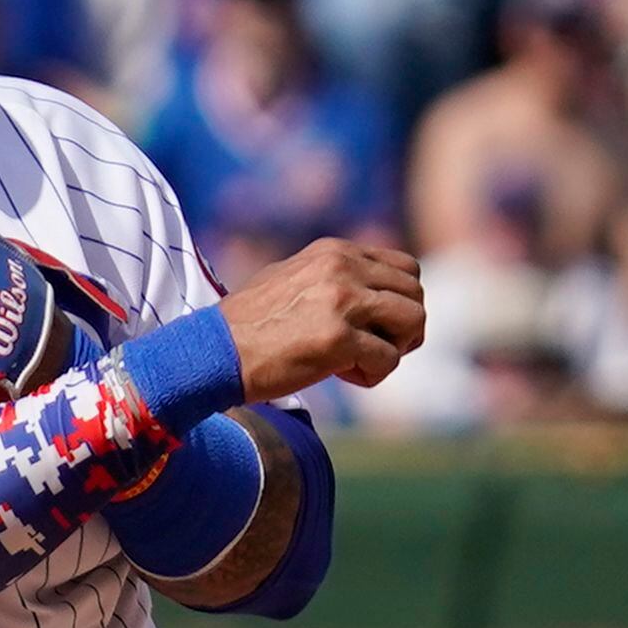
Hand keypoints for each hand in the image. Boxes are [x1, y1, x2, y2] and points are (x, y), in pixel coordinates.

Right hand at [220, 238, 425, 395]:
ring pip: (413, 322)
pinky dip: (372, 376)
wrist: (212, 352)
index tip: (375, 327)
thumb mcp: (292, 279)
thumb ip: (332, 276)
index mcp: (334, 251)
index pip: (404, 268)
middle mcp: (343, 267)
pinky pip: (388, 359)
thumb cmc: (247, 326)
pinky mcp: (338, 339)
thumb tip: (371, 288)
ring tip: (359, 363)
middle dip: (404, 328)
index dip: (399, 302)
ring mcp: (342, 301)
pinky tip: (342, 377)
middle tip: (375, 350)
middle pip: (415, 293)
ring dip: (394, 350)